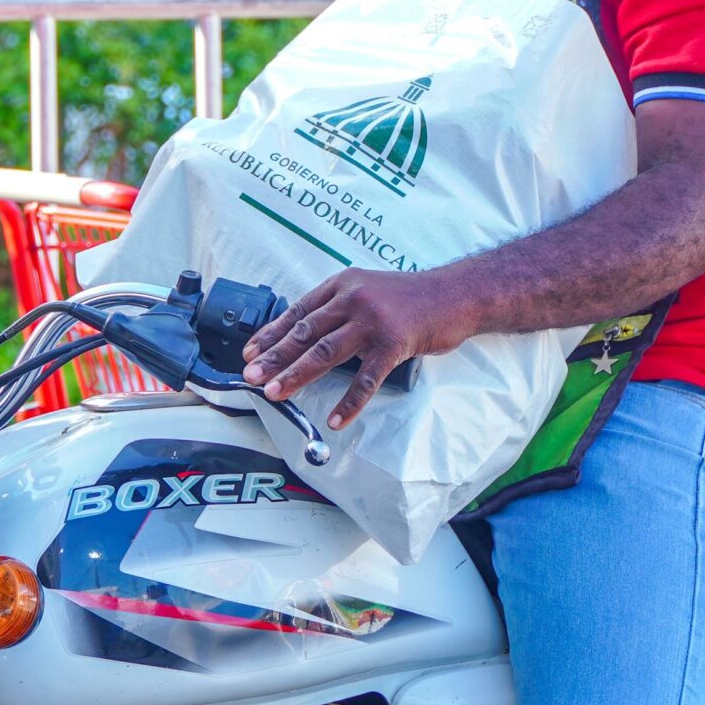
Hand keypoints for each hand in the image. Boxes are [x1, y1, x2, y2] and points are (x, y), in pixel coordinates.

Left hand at [242, 268, 466, 428]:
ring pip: (326, 353)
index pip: (298, 312)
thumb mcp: (368, 289)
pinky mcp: (394, 344)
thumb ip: (339, 307)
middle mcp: (353, 299)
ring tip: (276, 393)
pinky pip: (366, 379)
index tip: (249, 352)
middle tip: (251, 376)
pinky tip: (336, 419)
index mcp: (343, 285)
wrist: (454, 295)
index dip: (271, 334)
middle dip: (274, 357)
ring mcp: (373, 322)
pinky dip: (350, 402)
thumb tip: (304, 334)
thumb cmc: (411, 298)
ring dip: (297, 375)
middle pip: (305, 332)